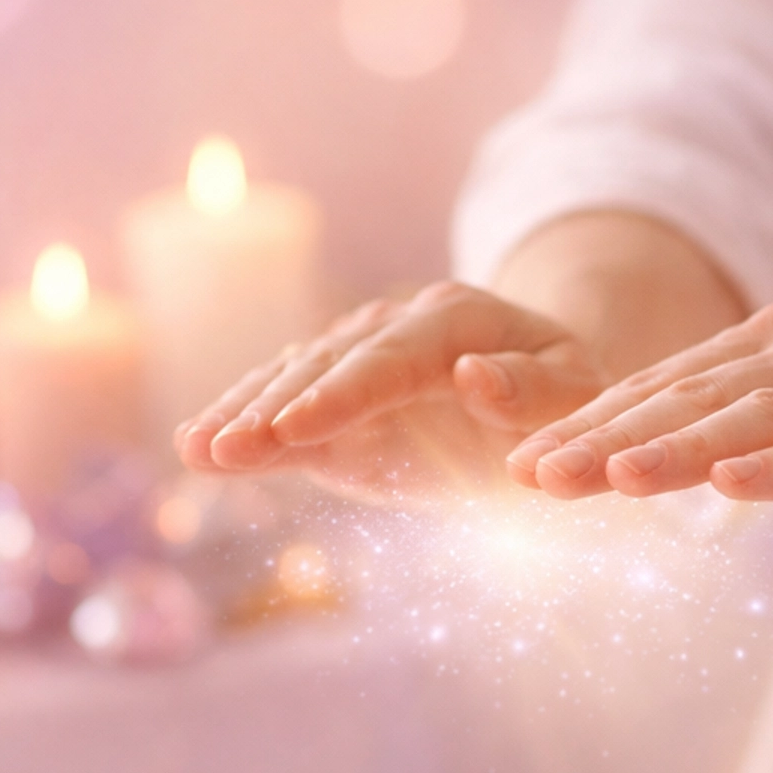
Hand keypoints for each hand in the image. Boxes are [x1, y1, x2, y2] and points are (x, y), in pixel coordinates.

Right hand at [176, 283, 608, 503]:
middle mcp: (393, 327)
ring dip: (244, 416)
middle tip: (228, 449)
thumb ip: (533, 390)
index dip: (341, 394)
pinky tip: (197, 450)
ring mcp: (355, 360)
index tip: (296, 428)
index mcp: (455, 321)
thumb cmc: (565, 397)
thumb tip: (475, 376)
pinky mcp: (335, 401)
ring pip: (292, 381)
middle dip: (274, 409)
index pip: (390, 358)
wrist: (542, 389)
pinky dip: (243, 428)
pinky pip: (284, 410)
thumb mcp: (575, 392)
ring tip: (198, 452)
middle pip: (326, 367)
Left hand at [503, 305, 772, 549]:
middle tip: (532, 474)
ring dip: (676, 448)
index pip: (667, 391)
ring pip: (756, 416)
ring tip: (606, 478)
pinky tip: (730, 486)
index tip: (521, 466)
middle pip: (694, 396)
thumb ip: (732, 459)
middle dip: (607, 435)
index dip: (591, 426)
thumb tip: (640, 475)